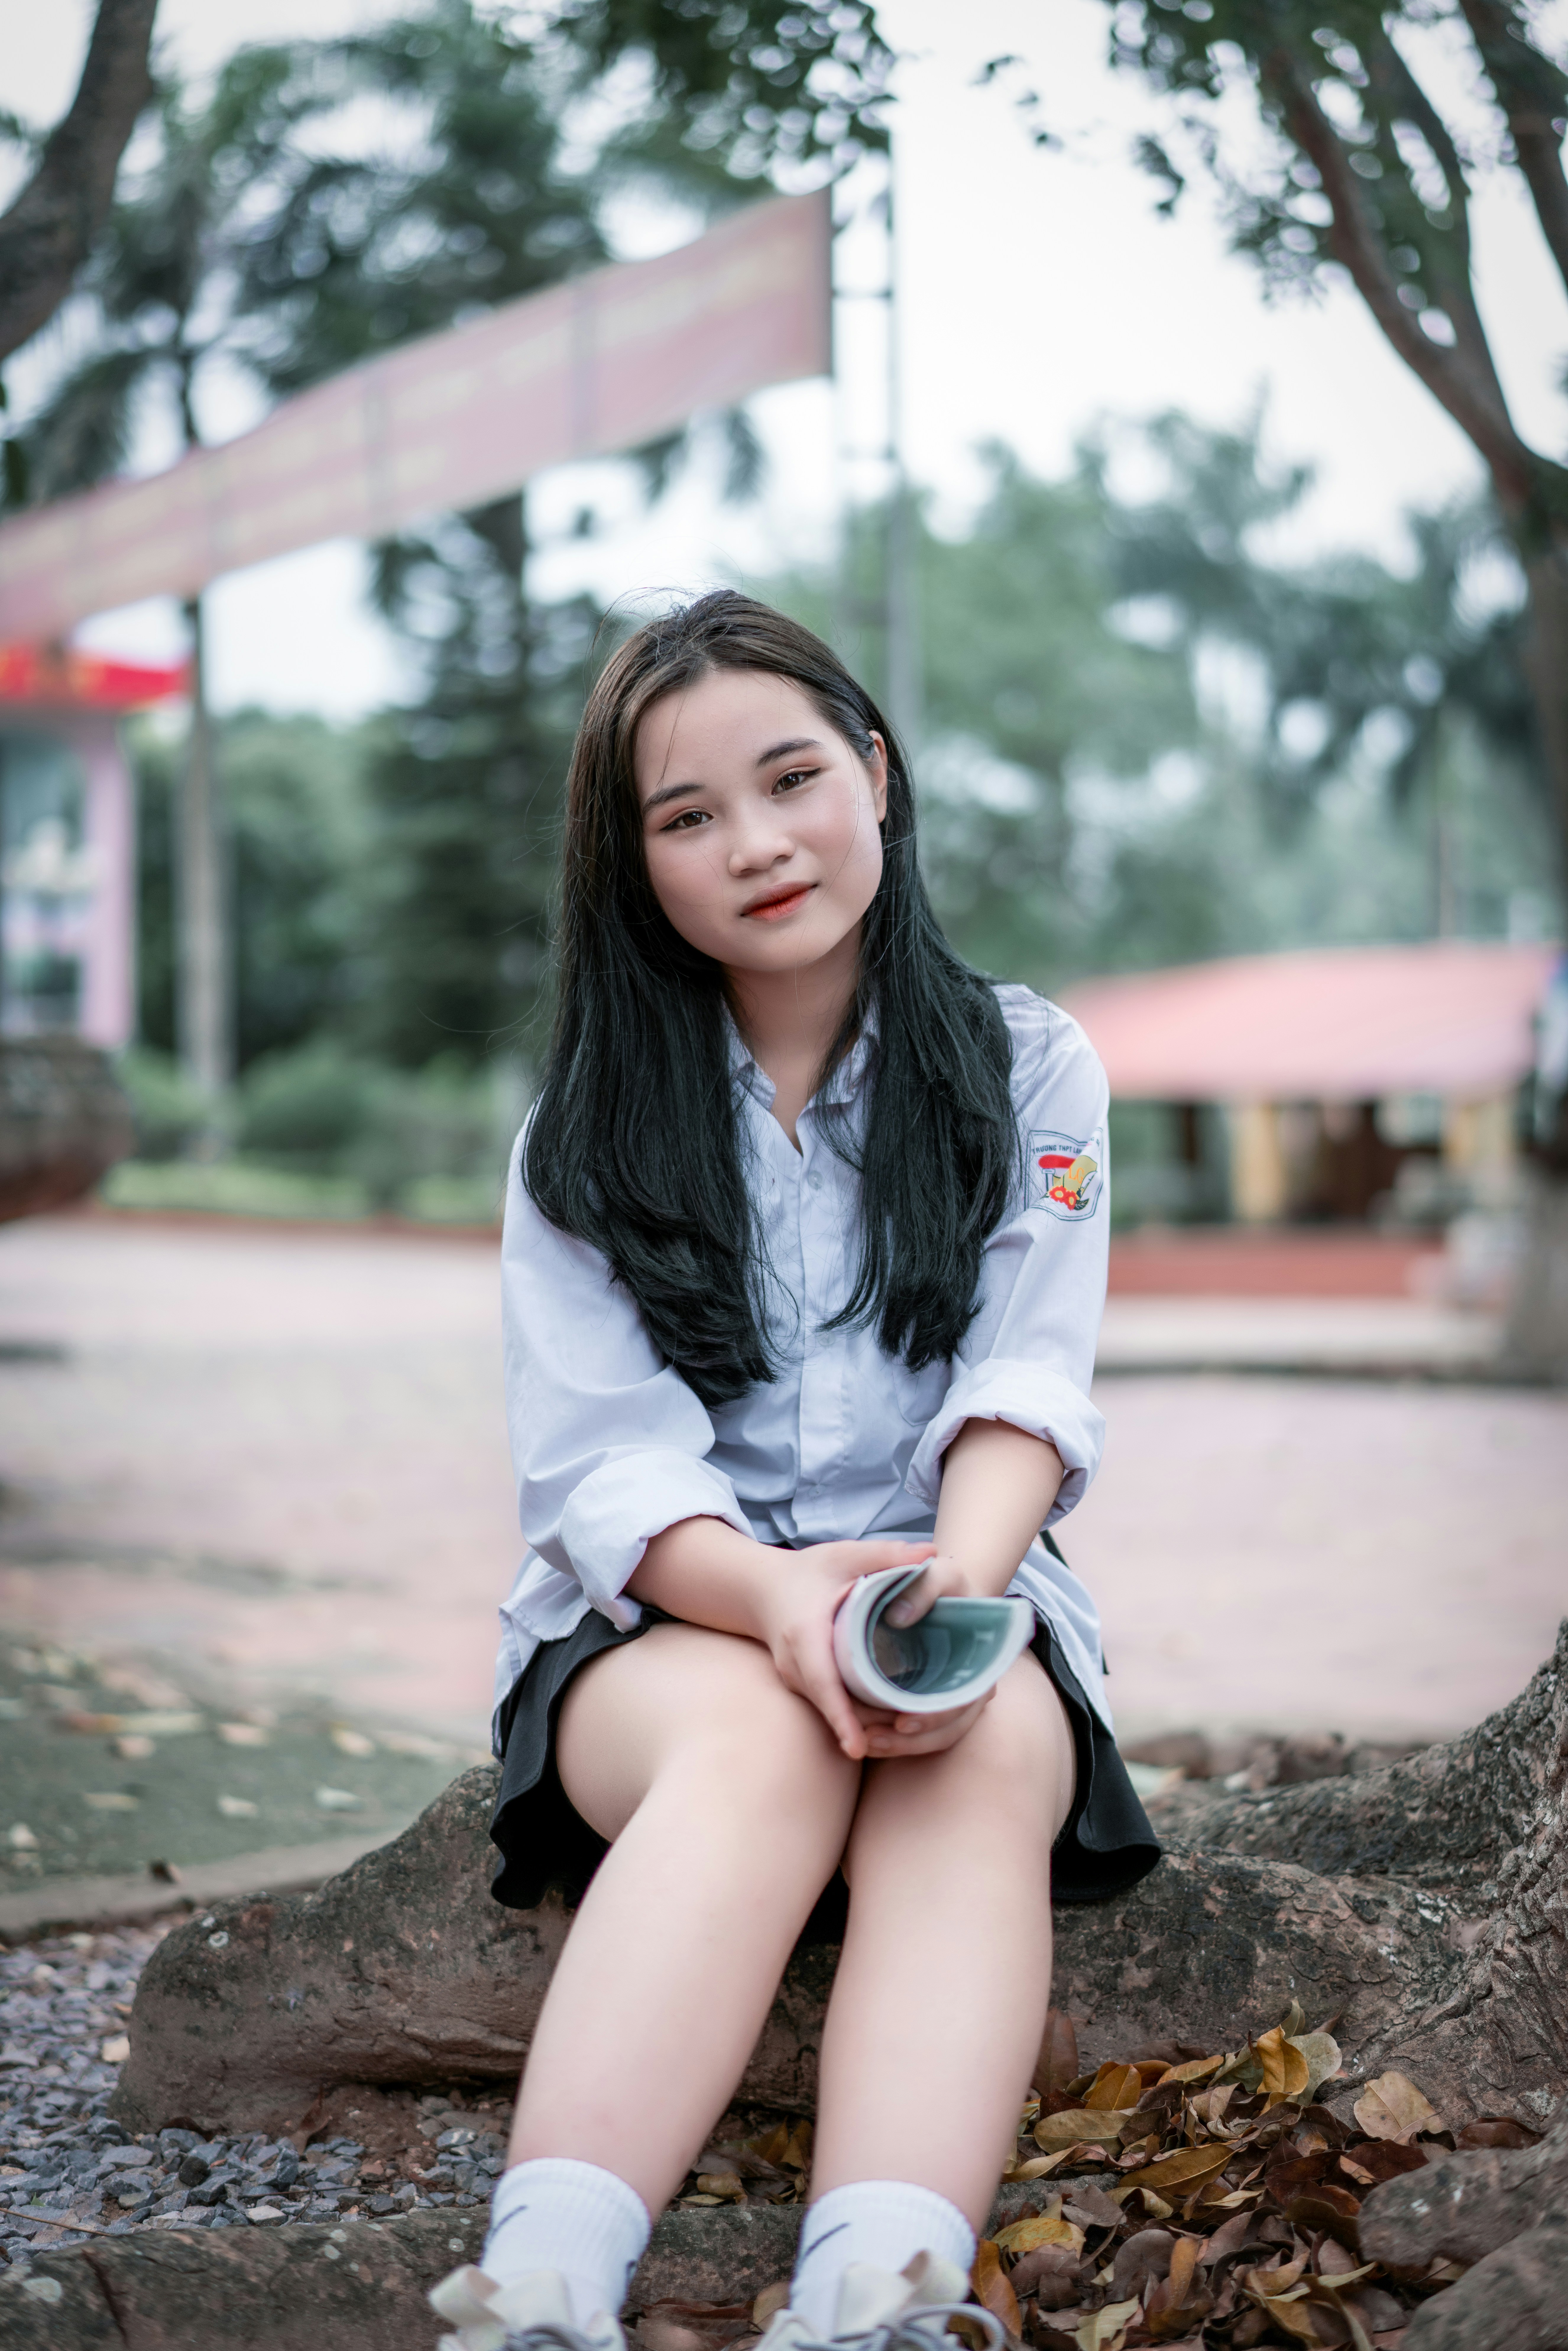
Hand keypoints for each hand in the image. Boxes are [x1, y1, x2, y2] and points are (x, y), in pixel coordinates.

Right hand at [754, 1536, 936, 1760]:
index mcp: (805, 1632)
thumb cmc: (809, 1571)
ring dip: (864, 1726)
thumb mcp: (846, 1554)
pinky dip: (854, 1717)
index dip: (840, 1716)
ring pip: (831, 1711)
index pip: (823, 1681)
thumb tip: (932, 1554)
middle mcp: (795, 1663)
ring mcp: (795, 1679)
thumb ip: (888, 1554)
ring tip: (907, 1733)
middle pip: (832, 1705)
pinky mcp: (801, 1685)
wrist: (763, 1589)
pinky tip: (888, 1720)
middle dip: (867, 1727)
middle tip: (910, 1737)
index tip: (857, 1748)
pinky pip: (829, 1706)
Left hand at [860, 1550, 1000, 1758]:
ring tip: (864, 1743)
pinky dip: (896, 1742)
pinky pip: (920, 1734)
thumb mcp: (942, 1574)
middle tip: (870, 1740)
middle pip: (947, 1729)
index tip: (902, 1723)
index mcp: (983, 1661)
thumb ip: (924, 1587)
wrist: (948, 1594)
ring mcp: (954, 1698)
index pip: (964, 1702)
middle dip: (909, 1743)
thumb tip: (897, 1615)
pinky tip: (868, 1738)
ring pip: (933, 1738)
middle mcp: (972, 1687)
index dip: (935, 1718)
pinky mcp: (933, 1702)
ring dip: (899, 1748)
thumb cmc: (948, 1584)